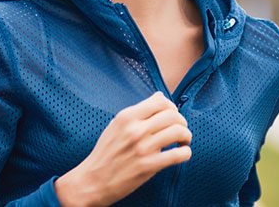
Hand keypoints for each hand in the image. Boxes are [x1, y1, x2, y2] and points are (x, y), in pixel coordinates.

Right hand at [55, 92, 191, 206]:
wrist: (92, 181)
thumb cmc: (105, 153)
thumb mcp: (115, 126)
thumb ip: (137, 112)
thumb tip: (160, 97)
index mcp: (126, 117)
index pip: (160, 101)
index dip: (172, 107)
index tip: (172, 115)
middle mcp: (135, 129)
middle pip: (173, 115)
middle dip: (182, 121)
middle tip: (181, 129)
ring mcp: (143, 148)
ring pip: (179, 132)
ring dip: (186, 136)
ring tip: (183, 142)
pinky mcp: (149, 166)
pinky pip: (179, 154)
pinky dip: (185, 153)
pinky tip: (181, 154)